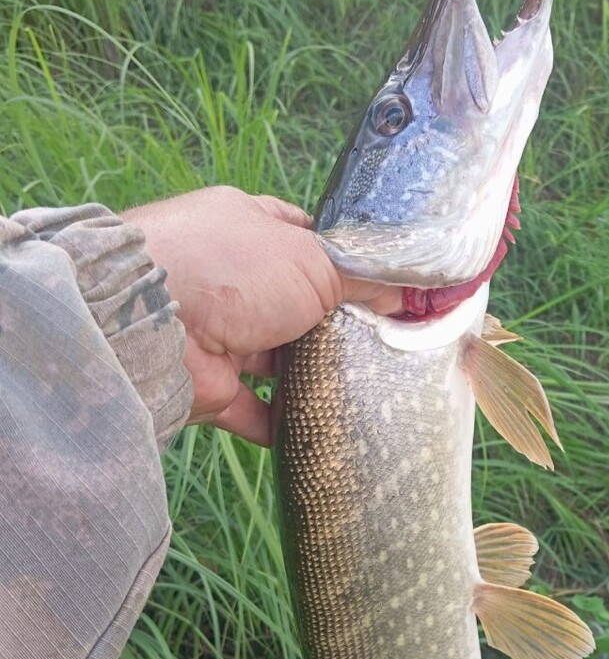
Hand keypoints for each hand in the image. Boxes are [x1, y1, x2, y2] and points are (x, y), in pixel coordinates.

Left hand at [123, 186, 400, 444]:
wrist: (154, 323)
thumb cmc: (236, 270)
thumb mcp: (314, 262)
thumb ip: (361, 281)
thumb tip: (404, 295)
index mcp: (249, 227)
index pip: (303, 237)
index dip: (344, 260)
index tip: (384, 287)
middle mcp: (232, 277)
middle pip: (296, 301)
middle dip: (334, 321)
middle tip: (386, 343)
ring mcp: (220, 331)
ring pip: (277, 357)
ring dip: (312, 373)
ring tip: (364, 387)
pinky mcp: (212, 383)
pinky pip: (255, 408)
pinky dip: (282, 421)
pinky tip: (319, 431)